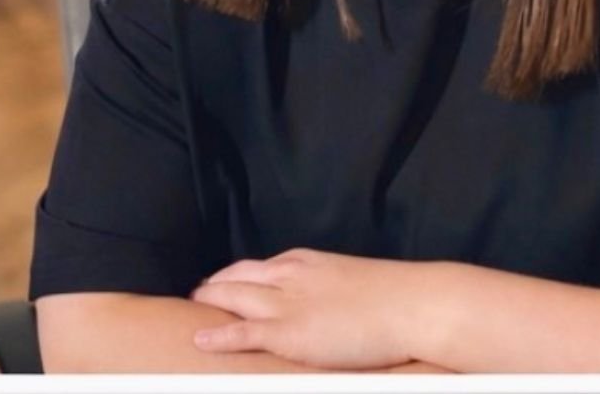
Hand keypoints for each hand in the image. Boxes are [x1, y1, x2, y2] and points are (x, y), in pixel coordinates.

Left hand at [191, 248, 421, 369]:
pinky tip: (198, 337)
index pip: (257, 265)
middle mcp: (289, 275)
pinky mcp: (290, 332)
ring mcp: (287, 303)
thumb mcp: (349, 280)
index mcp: (304, 261)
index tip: (220, 282)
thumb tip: (324, 302)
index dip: (233, 275)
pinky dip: (218, 335)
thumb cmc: (391, 295)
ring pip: (234, 297)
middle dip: (213, 285)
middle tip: (195, 294)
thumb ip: (326, 287)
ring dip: (209, 302)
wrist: (408, 302)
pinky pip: (243, 333)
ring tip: (191, 308)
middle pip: (237, 277)